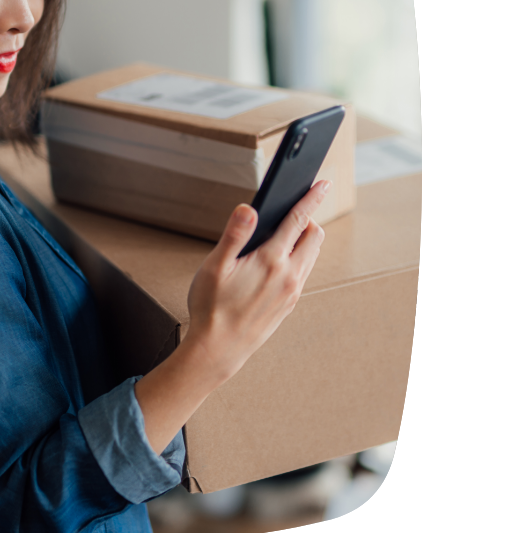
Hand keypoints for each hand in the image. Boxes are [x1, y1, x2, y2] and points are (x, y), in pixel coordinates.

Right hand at [184, 179, 330, 384]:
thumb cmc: (211, 308)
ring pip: (311, 255)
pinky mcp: (289, 304)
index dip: (311, 198)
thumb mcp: (214, 266)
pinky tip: (279, 261)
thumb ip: (234, 234)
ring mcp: (292, 291)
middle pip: (314, 236)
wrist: (218, 349)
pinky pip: (303, 273)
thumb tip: (249, 208)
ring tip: (285, 234)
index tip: (322, 183)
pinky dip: (298, 258)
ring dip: (305, 239)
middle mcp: (289, 275)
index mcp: (271, 260)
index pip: (298, 220)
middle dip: (308, 218)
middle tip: (293, 211)